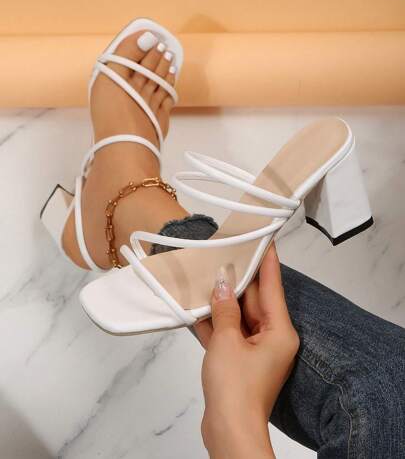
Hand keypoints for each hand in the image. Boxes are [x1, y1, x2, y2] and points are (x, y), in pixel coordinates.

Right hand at [194, 244, 298, 458]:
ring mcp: (255, 350)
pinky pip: (228, 332)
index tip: (265, 238)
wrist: (228, 432)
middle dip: (237, 279)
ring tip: (207, 273)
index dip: (268, 260)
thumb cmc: (236, 390)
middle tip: (225, 253)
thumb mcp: (227, 340)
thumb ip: (224, 308)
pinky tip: (197, 305)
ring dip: (222, 300)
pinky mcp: (240, 361)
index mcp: (280, 331)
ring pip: (238, 315)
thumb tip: (220, 284)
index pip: (272, 286)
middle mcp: (272, 338)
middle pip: (253, 300)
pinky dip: (215, 321)